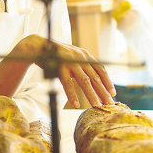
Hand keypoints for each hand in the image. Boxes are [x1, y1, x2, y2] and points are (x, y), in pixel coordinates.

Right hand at [0, 34, 115, 107]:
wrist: (39, 47)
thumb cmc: (57, 55)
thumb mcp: (73, 57)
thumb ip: (82, 66)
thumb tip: (93, 80)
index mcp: (85, 55)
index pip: (101, 69)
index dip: (108, 81)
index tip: (113, 93)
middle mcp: (80, 58)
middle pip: (95, 77)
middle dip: (103, 92)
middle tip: (109, 103)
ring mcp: (70, 62)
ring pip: (84, 81)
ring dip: (91, 95)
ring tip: (96, 105)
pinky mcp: (59, 67)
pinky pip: (67, 84)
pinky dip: (72, 95)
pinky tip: (76, 104)